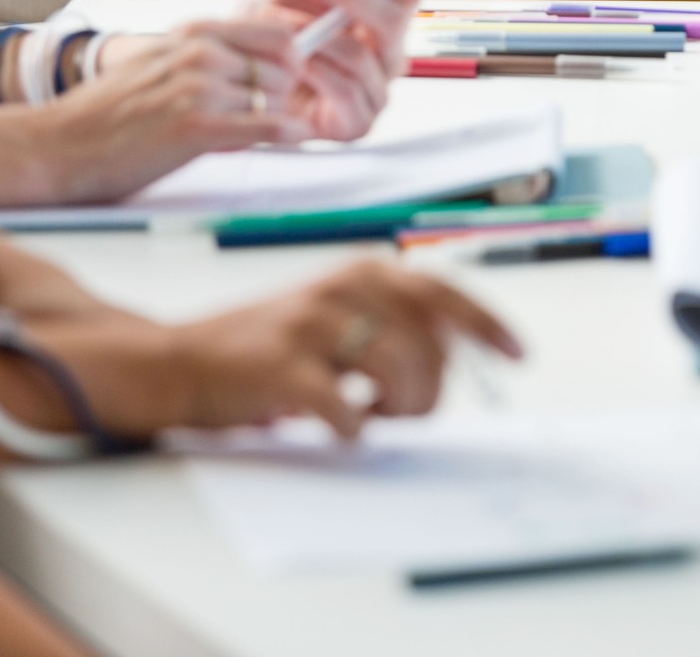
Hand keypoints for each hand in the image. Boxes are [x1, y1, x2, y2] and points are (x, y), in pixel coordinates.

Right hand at [39, 23, 314, 204]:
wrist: (57, 145)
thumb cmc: (108, 112)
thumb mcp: (160, 64)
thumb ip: (208, 59)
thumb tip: (262, 67)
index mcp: (192, 33)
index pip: (276, 30)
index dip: (297, 54)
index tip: (304, 73)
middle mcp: (199, 52)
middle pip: (285, 66)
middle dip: (289, 92)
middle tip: (283, 110)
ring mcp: (197, 88)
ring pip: (279, 97)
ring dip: (282, 117)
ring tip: (271, 130)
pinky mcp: (196, 127)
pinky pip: (267, 126)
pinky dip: (286, 134)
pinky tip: (290, 138)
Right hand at [168, 260, 522, 438]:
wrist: (181, 362)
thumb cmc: (268, 347)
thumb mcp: (339, 316)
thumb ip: (393, 321)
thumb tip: (457, 351)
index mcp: (363, 273)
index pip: (445, 293)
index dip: (487, 325)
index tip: (518, 355)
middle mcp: (342, 288)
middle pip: (429, 344)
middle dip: (432, 390)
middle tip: (408, 412)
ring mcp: (311, 323)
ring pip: (398, 370)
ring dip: (399, 409)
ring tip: (374, 415)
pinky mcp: (281, 365)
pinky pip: (344, 407)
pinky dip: (354, 427)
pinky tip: (343, 426)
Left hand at [236, 0, 421, 140]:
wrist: (237, 73)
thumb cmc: (269, 27)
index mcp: (382, 17)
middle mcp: (387, 54)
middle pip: (396, 20)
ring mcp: (376, 90)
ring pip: (364, 55)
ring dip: (317, 34)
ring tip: (281, 23)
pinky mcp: (357, 123)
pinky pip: (347, 91)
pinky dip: (316, 71)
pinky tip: (292, 60)